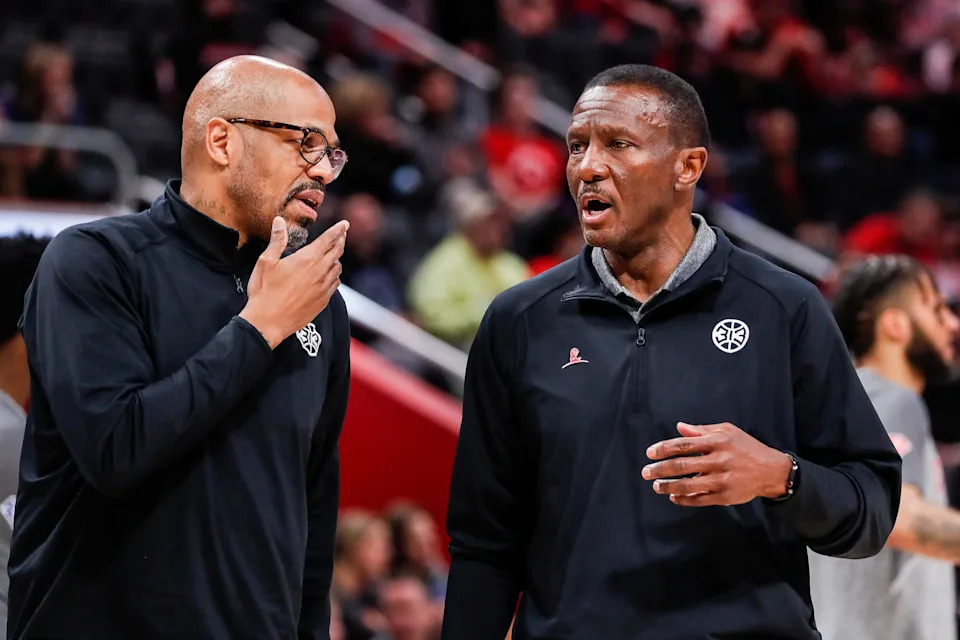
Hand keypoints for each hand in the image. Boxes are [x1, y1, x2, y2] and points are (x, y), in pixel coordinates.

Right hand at [240, 217, 347, 348]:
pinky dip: (334, 276)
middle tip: (342, 235)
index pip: (328, 239)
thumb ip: (276, 240)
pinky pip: (335, 284)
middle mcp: (319, 272)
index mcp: (307, 259)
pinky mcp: (323, 301)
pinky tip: (329, 275)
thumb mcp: (266, 262)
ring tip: (334, 255)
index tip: (345, 224)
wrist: (268, 322)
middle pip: (337, 252)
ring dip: (337, 259)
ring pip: (338, 268)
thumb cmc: (264, 292)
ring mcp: (323, 287)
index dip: (338, 230)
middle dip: (340, 240)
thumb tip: (279, 221)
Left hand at [642, 422, 792, 506]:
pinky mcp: (725, 497)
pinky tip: (673, 497)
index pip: (684, 445)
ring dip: (668, 486)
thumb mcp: (727, 431)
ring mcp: (721, 481)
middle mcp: (718, 461)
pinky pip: (700, 500)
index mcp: (717, 442)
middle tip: (646, 472)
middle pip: (682, 466)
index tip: (650, 453)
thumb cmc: (747, 447)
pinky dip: (684, 499)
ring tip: (656, 486)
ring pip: (689, 485)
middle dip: (660, 469)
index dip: (664, 449)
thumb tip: (679, 427)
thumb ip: (701, 430)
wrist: (771, 471)